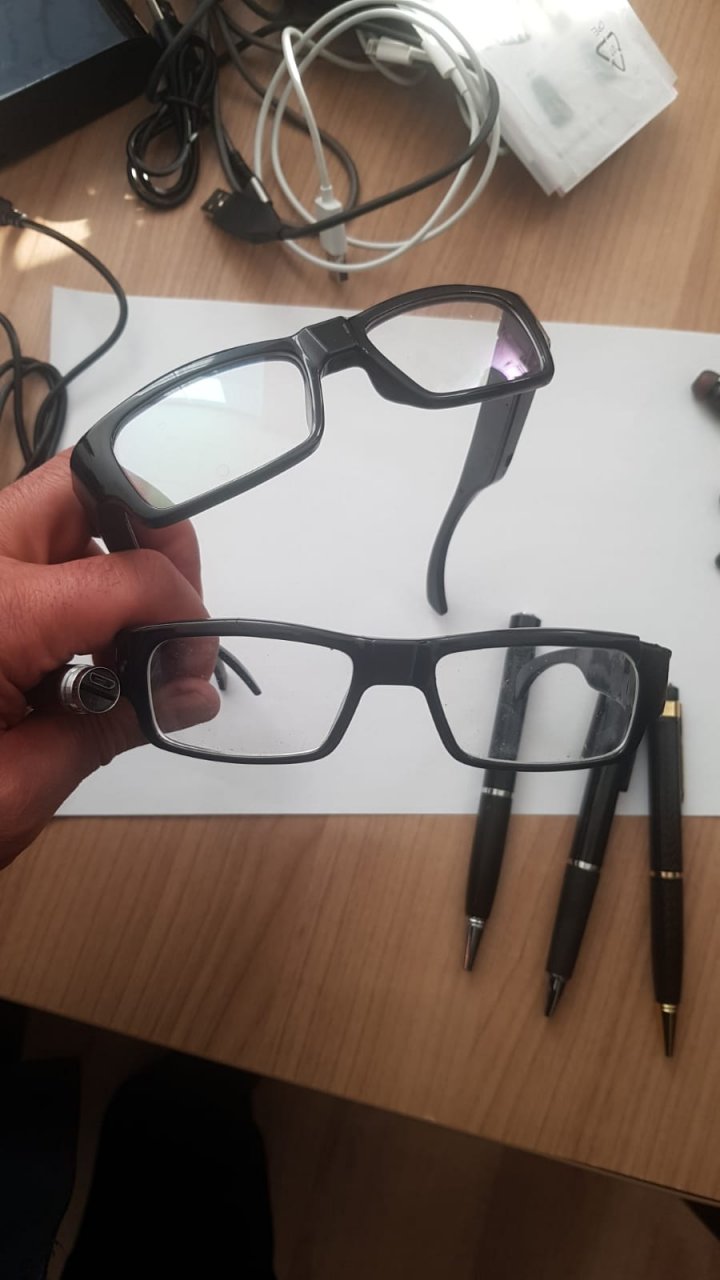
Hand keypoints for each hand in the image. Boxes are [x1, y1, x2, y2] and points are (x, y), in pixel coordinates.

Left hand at [0, 451, 208, 868]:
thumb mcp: (21, 785)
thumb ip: (120, 722)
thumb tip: (191, 692)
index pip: (134, 576)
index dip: (188, 618)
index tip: (194, 669)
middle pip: (91, 483)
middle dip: (156, 538)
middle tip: (172, 613)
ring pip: (59, 500)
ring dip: (113, 551)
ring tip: (127, 634)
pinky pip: (28, 543)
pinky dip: (73, 577)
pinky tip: (77, 645)